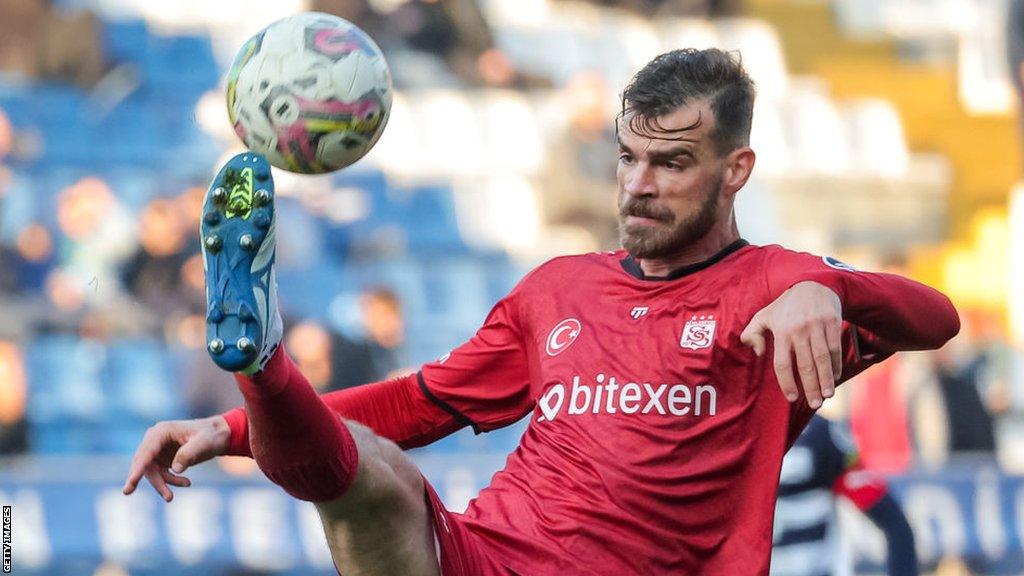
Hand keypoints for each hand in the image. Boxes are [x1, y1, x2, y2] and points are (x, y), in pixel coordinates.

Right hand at [122, 415, 231, 501]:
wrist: (220, 435)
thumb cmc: (212, 436)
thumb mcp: (204, 443)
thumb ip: (189, 454)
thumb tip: (175, 469)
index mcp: (161, 432)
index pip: (146, 452)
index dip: (138, 469)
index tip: (130, 483)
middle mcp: (155, 440)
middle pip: (143, 463)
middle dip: (140, 479)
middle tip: (129, 492)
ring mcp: (157, 450)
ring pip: (151, 472)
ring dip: (161, 484)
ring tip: (172, 497)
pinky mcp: (162, 458)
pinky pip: (160, 474)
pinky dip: (170, 481)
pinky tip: (187, 483)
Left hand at [740, 281, 842, 408]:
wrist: (813, 284)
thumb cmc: (785, 306)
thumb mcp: (763, 315)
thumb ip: (752, 333)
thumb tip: (758, 352)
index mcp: (781, 331)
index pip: (783, 363)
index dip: (787, 382)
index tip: (792, 398)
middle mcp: (799, 330)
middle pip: (806, 364)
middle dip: (810, 387)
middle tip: (814, 405)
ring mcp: (818, 327)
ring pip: (822, 358)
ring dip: (826, 380)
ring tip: (826, 396)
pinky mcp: (833, 323)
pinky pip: (835, 349)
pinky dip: (836, 365)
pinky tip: (835, 378)